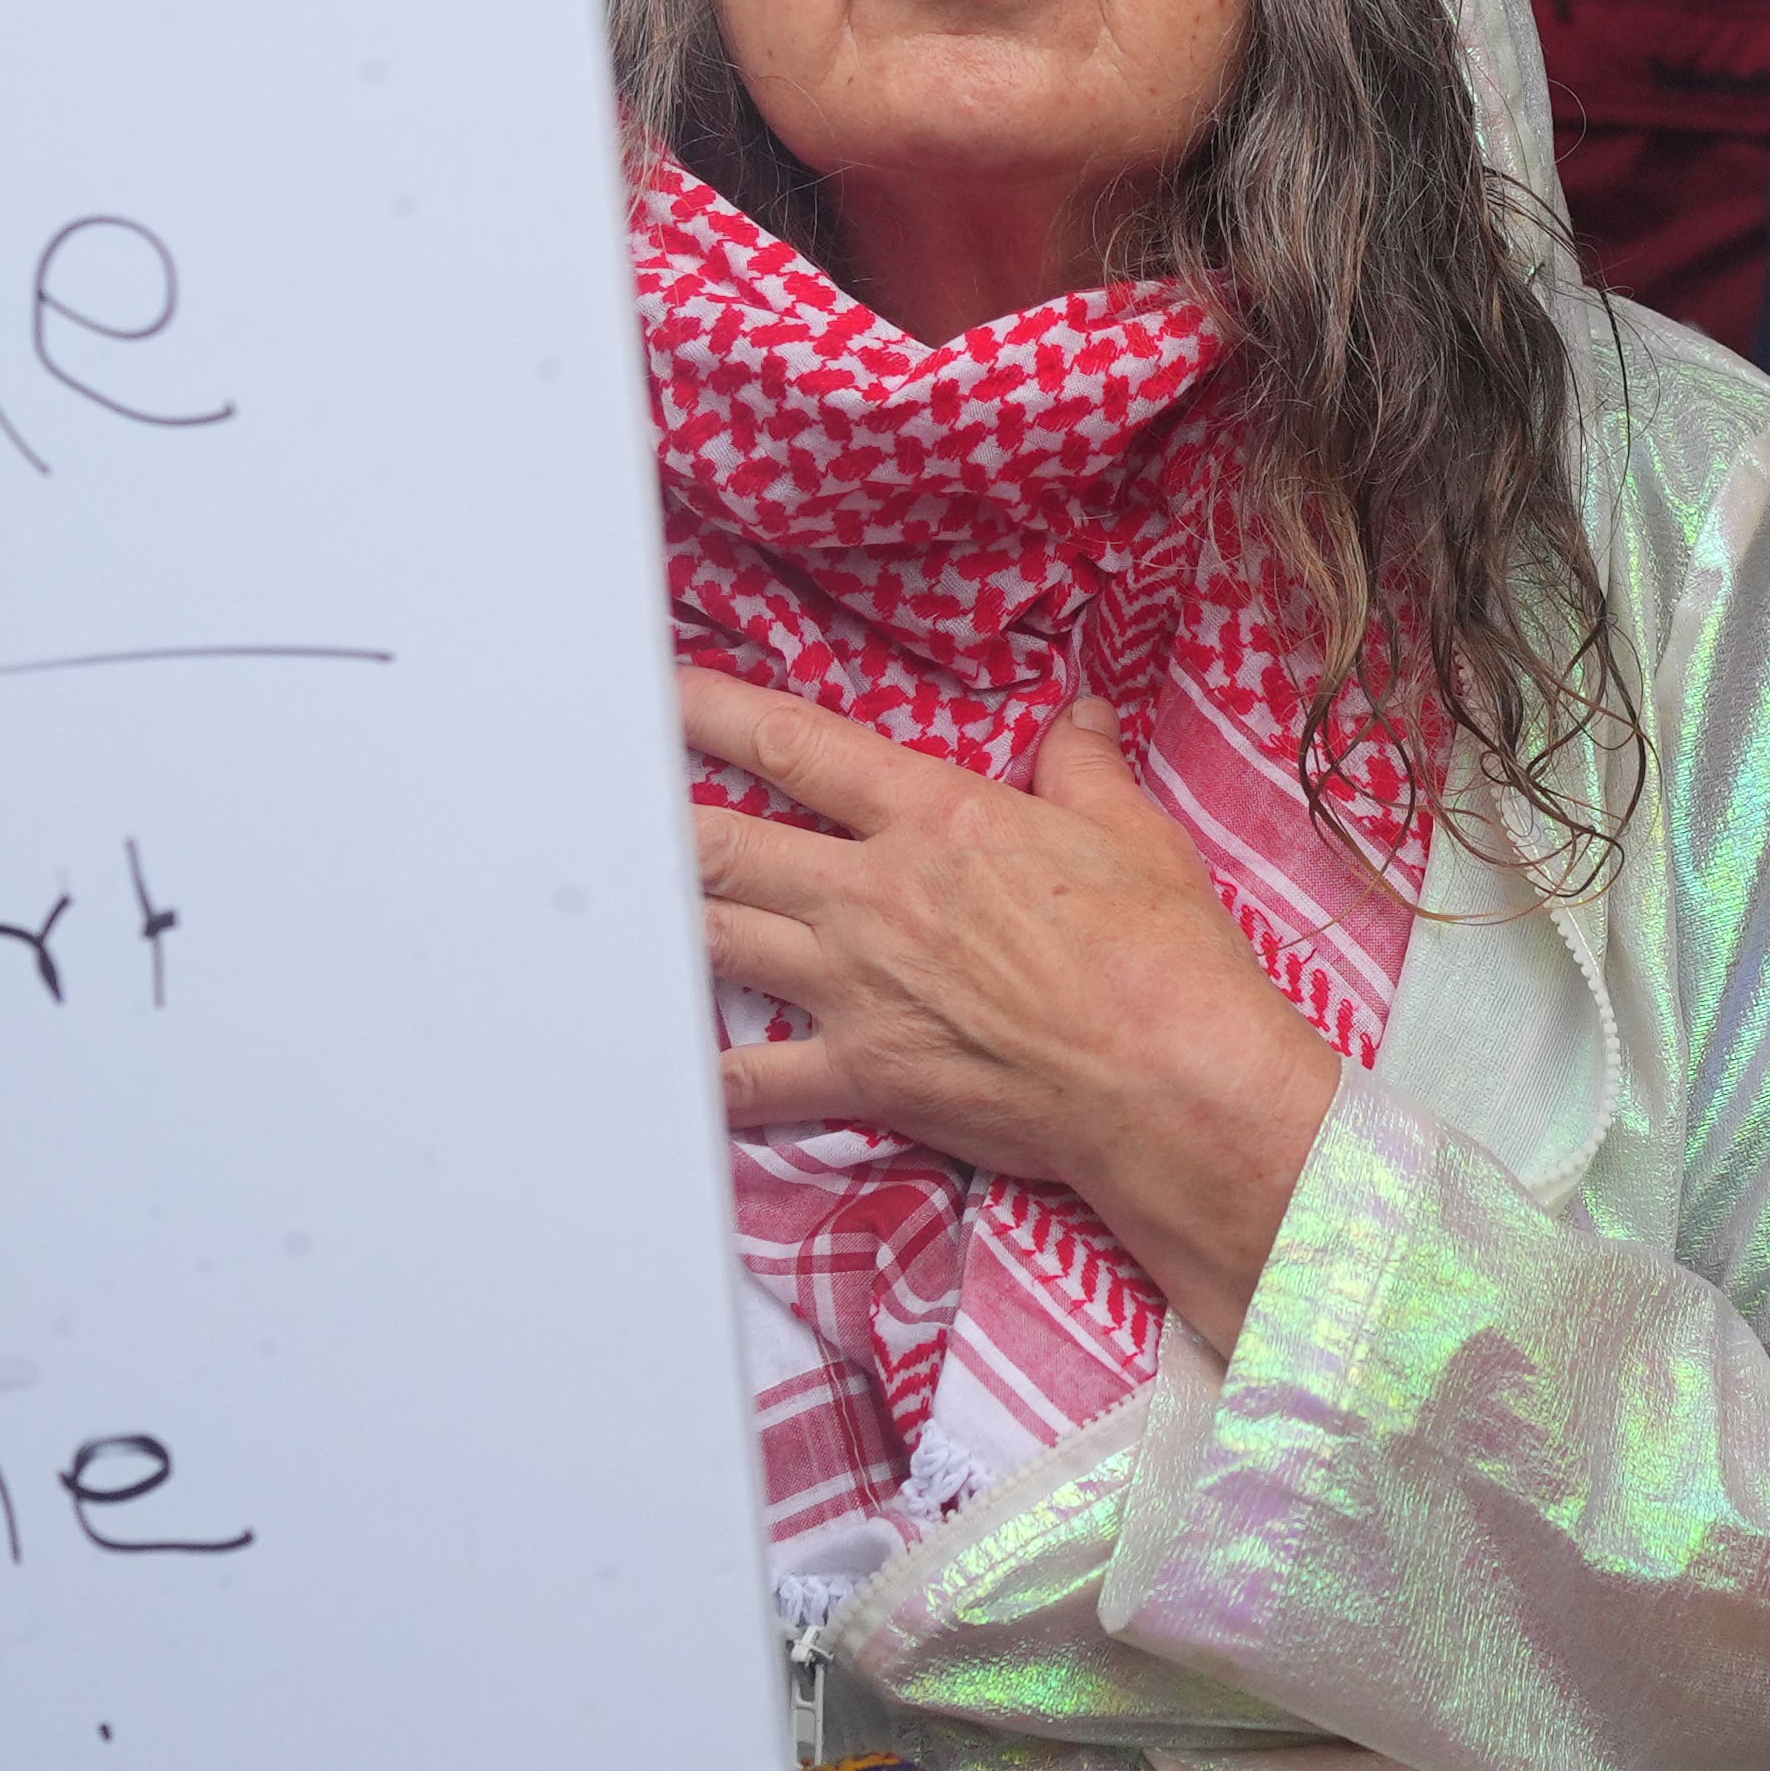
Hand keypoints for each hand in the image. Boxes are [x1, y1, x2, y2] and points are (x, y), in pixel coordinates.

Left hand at [681, 670, 1347, 1349]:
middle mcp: (874, 896)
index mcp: (935, 820)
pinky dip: (701, 1073)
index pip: (796, 747)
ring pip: (717, 941)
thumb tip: (1078, 719)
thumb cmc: (1160, 957)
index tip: (663, 692)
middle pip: (725, 845)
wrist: (1166, 1079)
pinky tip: (661, 1063)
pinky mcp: (862, 1074)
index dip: (713, 711)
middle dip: (656, 818)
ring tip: (615, 905)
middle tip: (603, 799)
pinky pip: (753, 1079)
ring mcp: (855, 989)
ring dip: (663, 921)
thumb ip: (1082, 765)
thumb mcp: (1132, 831)